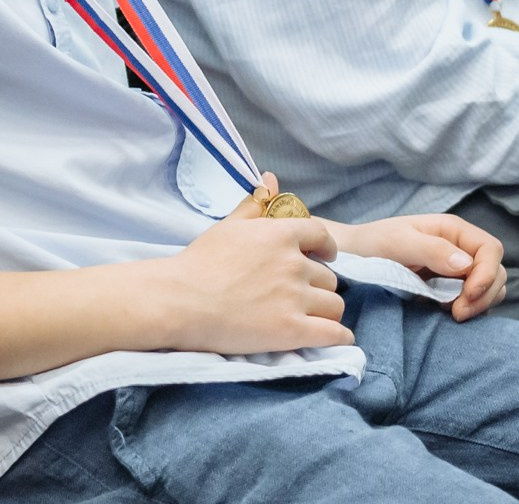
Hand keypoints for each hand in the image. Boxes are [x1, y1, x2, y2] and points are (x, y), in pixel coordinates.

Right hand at [144, 176, 351, 354]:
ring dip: (326, 310)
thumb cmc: (199, 263)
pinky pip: (333, 333)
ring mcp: (294, 298)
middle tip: (303, 294)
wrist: (180, 300)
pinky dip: (339, 336)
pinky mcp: (290, 330)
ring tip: (315, 317)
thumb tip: (270, 180)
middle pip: (329, 276)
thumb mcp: (229, 226)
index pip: (322, 237)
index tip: (325, 256)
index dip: (327, 248)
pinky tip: (337, 338)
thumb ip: (255, 205)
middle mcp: (294, 264)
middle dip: (318, 285)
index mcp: (281, 235)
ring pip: (334, 304)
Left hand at [328, 214, 506, 320]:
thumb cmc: (373, 244)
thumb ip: (432, 250)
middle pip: (495, 272)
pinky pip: (472, 301)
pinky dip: (467, 309)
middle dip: (483, 294)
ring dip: (478, 304)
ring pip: (489, 289)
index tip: (467, 295)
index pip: (491, 250)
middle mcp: (460, 249)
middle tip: (457, 313)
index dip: (487, 273)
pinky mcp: (448, 289)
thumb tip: (467, 265)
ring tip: (452, 313)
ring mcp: (456, 270)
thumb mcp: (399, 242)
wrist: (352, 258)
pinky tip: (445, 313)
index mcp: (454, 231)